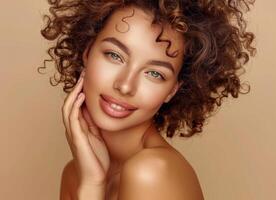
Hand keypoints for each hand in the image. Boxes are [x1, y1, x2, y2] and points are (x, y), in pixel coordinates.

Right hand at [61, 70, 109, 186]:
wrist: (94, 176)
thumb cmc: (97, 158)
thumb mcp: (98, 136)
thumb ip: (95, 124)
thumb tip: (97, 110)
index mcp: (79, 127)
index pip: (77, 104)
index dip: (80, 91)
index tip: (88, 78)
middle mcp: (73, 128)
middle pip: (70, 103)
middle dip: (76, 88)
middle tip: (84, 74)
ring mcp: (73, 132)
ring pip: (68, 108)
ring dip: (74, 93)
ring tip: (81, 80)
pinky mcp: (76, 138)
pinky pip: (73, 118)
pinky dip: (75, 106)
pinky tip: (81, 96)